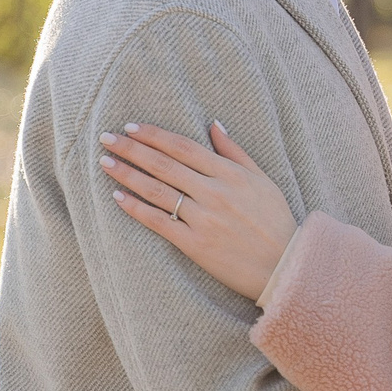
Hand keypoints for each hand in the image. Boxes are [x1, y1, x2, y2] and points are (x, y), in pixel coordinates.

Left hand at [101, 122, 297, 302]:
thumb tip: (213, 124)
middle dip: (132, 148)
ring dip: (127, 174)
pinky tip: (118, 197)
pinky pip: (159, 222)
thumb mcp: (262, 180)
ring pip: (157, 191)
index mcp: (230, 174)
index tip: (132, 126)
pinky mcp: (195, 245)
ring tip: (106, 162)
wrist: (285, 266)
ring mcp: (204, 219)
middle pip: (164, 164)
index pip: (183, 147)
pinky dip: (137, 209)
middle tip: (107, 137)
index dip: (155, 135)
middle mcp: (214, 193)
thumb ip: (235, 152)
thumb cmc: (276, 221)